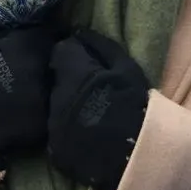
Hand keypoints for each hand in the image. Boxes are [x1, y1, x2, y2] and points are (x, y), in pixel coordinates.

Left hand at [46, 30, 150, 189]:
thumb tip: (79, 32)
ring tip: (89, 113)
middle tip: (90, 90)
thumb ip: (101, 46)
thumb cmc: (136, 106)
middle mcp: (56, 97)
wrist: (138, 157)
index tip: (85, 62)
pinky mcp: (54, 149)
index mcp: (73, 74)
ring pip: (54, 105)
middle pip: (55, 79)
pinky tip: (85, 133)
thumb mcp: (127, 68)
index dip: (73, 55)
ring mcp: (53, 125)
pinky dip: (67, 128)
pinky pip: (56, 131)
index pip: (61, 52)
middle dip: (68, 79)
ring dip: (67, 103)